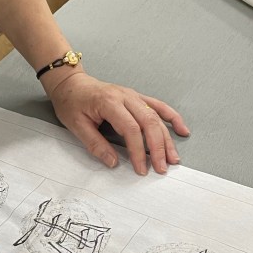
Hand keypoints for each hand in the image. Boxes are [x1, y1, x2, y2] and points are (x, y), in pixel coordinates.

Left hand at [47, 71, 189, 175]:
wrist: (71, 83)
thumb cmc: (72, 102)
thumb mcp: (76, 126)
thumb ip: (95, 145)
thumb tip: (113, 162)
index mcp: (109, 102)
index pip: (130, 129)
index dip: (138, 151)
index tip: (141, 168)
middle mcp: (125, 97)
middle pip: (149, 123)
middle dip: (158, 148)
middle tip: (161, 168)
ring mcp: (133, 96)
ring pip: (156, 116)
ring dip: (167, 138)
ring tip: (173, 158)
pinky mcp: (137, 98)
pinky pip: (159, 106)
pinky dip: (172, 118)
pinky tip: (181, 130)